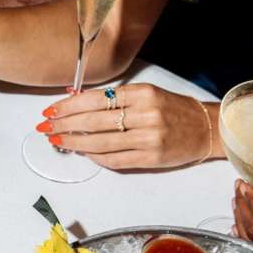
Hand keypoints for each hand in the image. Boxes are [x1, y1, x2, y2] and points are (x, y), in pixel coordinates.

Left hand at [36, 84, 215, 168]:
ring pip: (100, 143)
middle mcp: (145, 114)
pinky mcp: (151, 158)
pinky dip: (94, 156)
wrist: (207, 128)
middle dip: (64, 124)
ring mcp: (149, 138)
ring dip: (73, 142)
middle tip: (45, 127)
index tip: (51, 110)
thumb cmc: (172, 109)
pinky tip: (82, 152)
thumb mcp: (145, 94)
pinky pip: (114, 159)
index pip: (95, 99)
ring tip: (57, 140)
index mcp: (142, 93)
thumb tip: (74, 99)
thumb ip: (113, 98)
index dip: (68, 106)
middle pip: (93, 121)